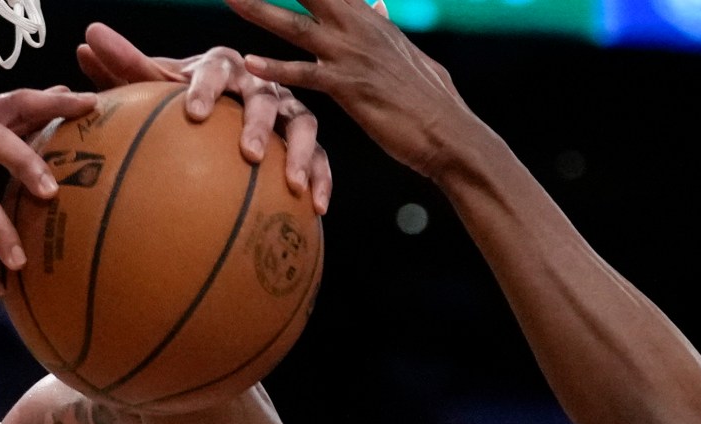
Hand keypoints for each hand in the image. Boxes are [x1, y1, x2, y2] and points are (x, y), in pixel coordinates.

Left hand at [77, 24, 332, 212]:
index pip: (217, 69)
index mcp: (222, 67)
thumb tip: (86, 40)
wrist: (219, 113)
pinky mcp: (306, 141)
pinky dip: (322, 179)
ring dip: (301, 153)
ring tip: (293, 184)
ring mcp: (287, 112)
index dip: (207, 89)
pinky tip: (316, 207)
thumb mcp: (155, 84)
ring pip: (304, 125)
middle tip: (248, 153)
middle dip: (259, 125)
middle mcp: (260, 85)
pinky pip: (322, 159)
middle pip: (265, 97)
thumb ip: (125, 66)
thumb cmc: (185, 102)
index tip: (193, 114)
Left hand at [225, 0, 479, 181]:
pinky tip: (249, 64)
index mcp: (369, 19)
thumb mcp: (409, 54)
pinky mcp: (350, 87)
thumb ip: (385, 26)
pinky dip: (276, 70)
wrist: (451, 133)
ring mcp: (352, 55)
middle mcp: (359, 28)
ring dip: (259, 10)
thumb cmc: (432, 100)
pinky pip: (305, 75)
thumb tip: (377, 4)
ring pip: (295, 26)